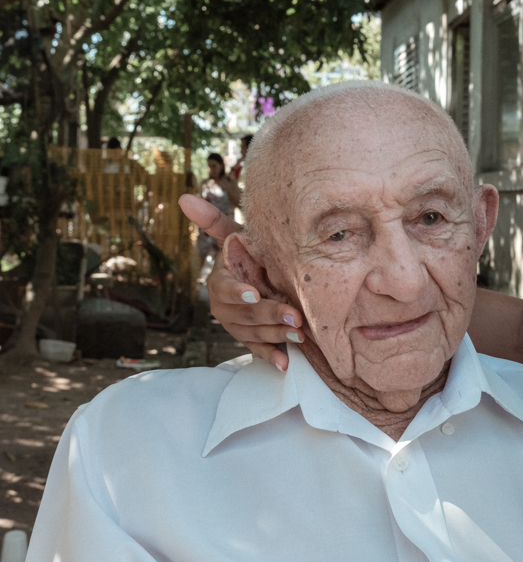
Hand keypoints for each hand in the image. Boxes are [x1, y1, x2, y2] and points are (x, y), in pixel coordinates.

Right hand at [179, 194, 304, 372]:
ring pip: (253, 334)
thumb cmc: (250, 254)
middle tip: (295, 314)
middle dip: (269, 314)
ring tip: (300, 333)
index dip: (237, 291)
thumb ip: (213, 221)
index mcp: (219, 281)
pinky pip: (258, 352)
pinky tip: (285, 363)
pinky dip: (271, 357)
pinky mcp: (250, 341)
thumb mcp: (235, 237)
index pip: (223, 288)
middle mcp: (224, 307)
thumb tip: (183, 198)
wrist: (264, 278)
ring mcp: (237, 327)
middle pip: (243, 315)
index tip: (253, 293)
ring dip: (276, 334)